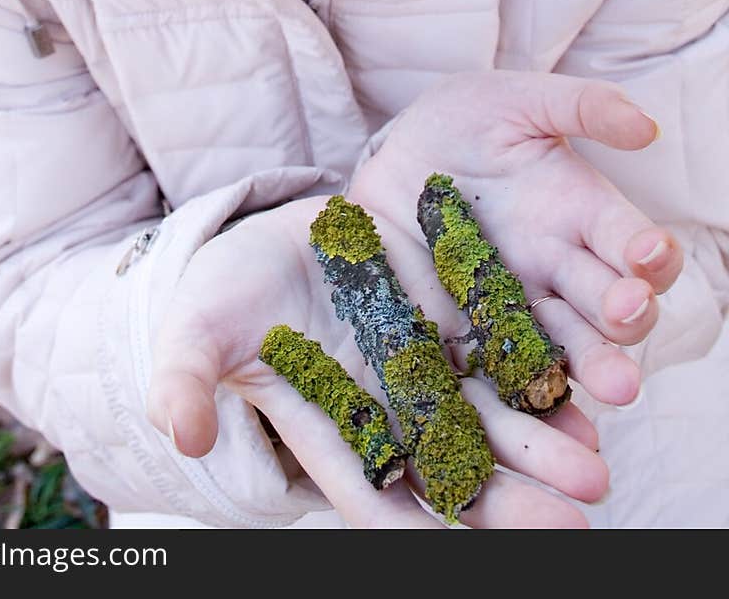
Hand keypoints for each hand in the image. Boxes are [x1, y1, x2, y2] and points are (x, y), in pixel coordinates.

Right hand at [146, 194, 607, 527]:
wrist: (263, 235)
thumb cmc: (224, 296)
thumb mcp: (195, 333)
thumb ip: (187, 380)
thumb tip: (181, 434)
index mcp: (329, 428)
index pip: (380, 497)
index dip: (424, 523)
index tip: (465, 540)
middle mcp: (387, 406)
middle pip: (456, 466)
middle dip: (511, 496)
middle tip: (571, 517)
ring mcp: (422, 358)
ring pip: (493, 412)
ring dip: (542, 441)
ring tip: (594, 463)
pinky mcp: (447, 307)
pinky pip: (501, 340)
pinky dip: (540, 364)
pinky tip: (583, 381)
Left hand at [350, 72, 682, 406]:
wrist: (393, 155)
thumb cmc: (463, 122)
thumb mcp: (516, 101)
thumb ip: (580, 106)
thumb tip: (647, 127)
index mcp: (579, 214)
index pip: (631, 241)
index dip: (646, 251)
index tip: (648, 254)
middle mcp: (558, 269)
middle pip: (608, 305)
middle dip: (626, 316)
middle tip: (628, 316)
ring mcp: (513, 307)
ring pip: (563, 348)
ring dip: (592, 368)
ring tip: (613, 390)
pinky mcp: (465, 333)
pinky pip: (496, 375)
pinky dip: (524, 406)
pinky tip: (541, 429)